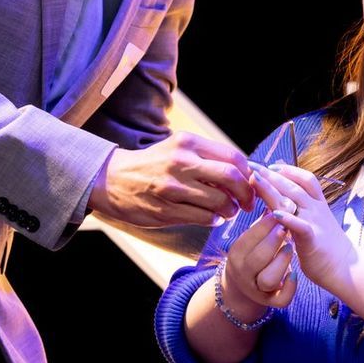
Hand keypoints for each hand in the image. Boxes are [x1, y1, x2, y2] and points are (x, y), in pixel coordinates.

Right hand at [91, 133, 254, 226]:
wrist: (112, 179)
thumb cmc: (152, 164)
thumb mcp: (177, 149)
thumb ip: (207, 157)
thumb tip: (244, 172)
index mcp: (188, 143)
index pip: (233, 156)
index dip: (248, 173)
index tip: (251, 184)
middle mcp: (181, 162)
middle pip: (231, 177)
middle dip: (246, 193)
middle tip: (247, 202)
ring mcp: (172, 187)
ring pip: (220, 201)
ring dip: (231, 210)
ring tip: (228, 211)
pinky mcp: (166, 209)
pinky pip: (204, 218)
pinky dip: (215, 219)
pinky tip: (212, 217)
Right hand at [218, 211, 298, 322]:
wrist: (247, 284)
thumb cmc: (254, 252)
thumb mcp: (252, 238)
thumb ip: (262, 222)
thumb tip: (272, 192)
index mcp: (236, 255)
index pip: (248, 239)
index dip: (264, 226)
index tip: (278, 212)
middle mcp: (244, 274)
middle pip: (257, 259)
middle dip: (273, 242)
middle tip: (286, 228)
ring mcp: (258, 290)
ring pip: (269, 280)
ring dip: (281, 263)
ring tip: (291, 248)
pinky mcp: (272, 302)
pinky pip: (281, 299)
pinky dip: (290, 288)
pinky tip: (295, 274)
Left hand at [254, 162, 360, 295]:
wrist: (345, 267)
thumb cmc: (325, 246)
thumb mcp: (314, 222)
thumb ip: (301, 209)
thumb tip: (284, 198)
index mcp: (317, 204)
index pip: (304, 179)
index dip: (288, 170)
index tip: (269, 165)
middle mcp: (316, 209)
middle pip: (293, 185)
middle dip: (271, 174)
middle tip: (252, 165)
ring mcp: (315, 222)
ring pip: (294, 200)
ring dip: (273, 188)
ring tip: (255, 179)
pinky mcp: (313, 239)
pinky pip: (300, 226)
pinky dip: (287, 218)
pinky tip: (274, 212)